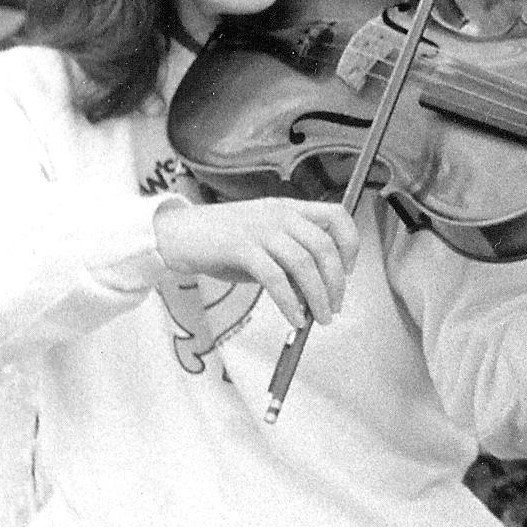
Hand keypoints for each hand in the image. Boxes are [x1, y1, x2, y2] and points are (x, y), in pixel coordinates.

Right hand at [154, 195, 359, 331]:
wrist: (177, 235)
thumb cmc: (220, 241)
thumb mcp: (263, 243)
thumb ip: (289, 260)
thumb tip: (315, 291)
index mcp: (288, 208)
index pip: (336, 215)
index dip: (350, 243)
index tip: (349, 270)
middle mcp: (279, 214)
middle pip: (323, 246)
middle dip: (336, 281)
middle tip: (334, 306)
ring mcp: (260, 229)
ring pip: (303, 263)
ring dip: (317, 296)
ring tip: (319, 318)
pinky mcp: (241, 248)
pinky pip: (275, 278)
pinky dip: (290, 302)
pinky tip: (294, 317)